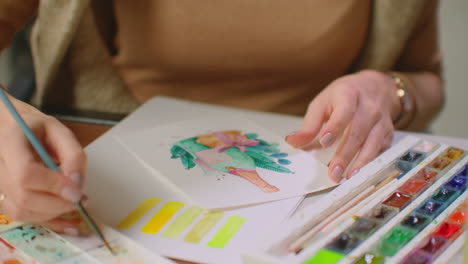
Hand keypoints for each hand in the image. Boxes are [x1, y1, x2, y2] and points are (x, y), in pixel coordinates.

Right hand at [0, 99, 85, 234]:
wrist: (13, 130)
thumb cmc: (38, 129)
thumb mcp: (61, 132)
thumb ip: (73, 155)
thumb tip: (76, 185)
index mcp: (10, 143)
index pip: (26, 173)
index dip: (53, 186)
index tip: (77, 191)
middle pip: (24, 197)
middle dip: (58, 204)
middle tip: (80, 199)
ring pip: (21, 211)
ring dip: (53, 213)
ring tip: (74, 202)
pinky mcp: (3, 196)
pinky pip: (22, 216)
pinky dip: (47, 221)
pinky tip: (67, 222)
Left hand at [286, 70, 400, 181]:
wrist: (376, 87)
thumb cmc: (345, 95)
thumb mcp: (323, 102)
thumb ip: (309, 124)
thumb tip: (293, 142)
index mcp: (348, 95)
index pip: (343, 112)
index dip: (334, 127)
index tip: (325, 141)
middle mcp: (369, 107)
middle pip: (357, 132)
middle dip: (345, 155)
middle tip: (333, 172)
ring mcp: (381, 121)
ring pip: (372, 143)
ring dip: (360, 163)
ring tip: (348, 177)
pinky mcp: (388, 133)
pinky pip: (381, 150)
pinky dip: (370, 163)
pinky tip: (360, 174)